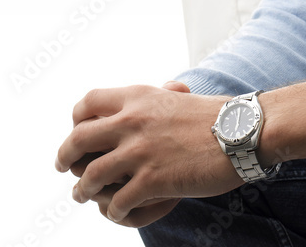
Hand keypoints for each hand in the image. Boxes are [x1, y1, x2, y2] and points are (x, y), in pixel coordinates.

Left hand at [55, 81, 240, 226]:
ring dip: (83, 190)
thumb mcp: (178, 97)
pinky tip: (119, 211)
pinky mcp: (152, 180)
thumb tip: (157, 94)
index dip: (76, 119)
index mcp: (139, 97)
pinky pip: (118, 202)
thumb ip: (158, 99)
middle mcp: (132, 120)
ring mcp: (140, 151)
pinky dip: (114, 210)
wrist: (242, 131)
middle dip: (65, 157)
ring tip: (83, 195)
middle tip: (63, 167)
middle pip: (78, 139)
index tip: (77, 131)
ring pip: (91, 175)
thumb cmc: (216, 115)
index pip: (88, 101)